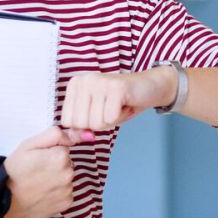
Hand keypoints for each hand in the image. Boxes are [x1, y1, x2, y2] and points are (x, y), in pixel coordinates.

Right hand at [0, 127, 84, 217]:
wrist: (5, 200)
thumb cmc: (15, 171)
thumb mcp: (28, 145)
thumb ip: (54, 135)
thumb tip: (75, 135)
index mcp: (60, 156)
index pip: (63, 148)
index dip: (49, 152)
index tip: (38, 159)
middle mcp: (68, 173)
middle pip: (67, 162)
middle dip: (55, 165)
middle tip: (36, 171)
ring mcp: (68, 190)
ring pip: (66, 178)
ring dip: (56, 179)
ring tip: (38, 183)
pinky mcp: (66, 203)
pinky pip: (66, 192)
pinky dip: (57, 192)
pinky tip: (43, 193)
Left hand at [59, 68, 178, 131]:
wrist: (150, 86)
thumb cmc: (120, 103)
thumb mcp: (96, 115)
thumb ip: (80, 127)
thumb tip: (74, 137)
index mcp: (75, 85)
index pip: (67, 121)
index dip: (85, 125)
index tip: (99, 112)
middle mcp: (84, 80)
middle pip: (80, 123)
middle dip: (99, 124)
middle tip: (110, 109)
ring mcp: (99, 82)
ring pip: (95, 123)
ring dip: (111, 121)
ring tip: (117, 106)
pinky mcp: (115, 87)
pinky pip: (110, 118)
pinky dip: (120, 117)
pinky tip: (125, 104)